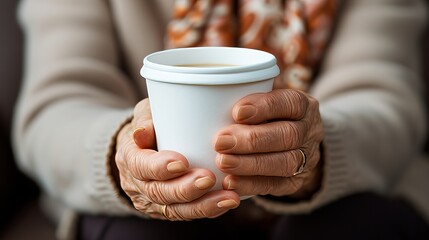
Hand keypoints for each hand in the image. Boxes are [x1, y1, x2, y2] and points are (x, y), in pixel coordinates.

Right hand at [113, 99, 239, 219]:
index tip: (183, 162)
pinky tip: (228, 202)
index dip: (160, 167)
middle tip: (209, 178)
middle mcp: (137, 184)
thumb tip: (142, 133)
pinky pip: (188, 214)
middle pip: (159, 192)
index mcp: (129, 158)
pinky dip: (209, 209)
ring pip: (176, 210)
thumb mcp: (145, 113)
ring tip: (229, 198)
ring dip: (203, 206)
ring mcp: (152, 201)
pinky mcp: (169, 210)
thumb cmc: (152, 123)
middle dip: (186, 189)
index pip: (140, 167)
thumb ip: (145, 119)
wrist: (146, 147)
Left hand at [214, 89, 323, 198]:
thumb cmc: (267, 115)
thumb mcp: (263, 98)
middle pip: (287, 135)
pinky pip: (276, 185)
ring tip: (222, 162)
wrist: (293, 143)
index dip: (265, 107)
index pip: (290, 103)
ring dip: (250, 164)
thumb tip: (208, 96)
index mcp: (303, 105)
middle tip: (220, 142)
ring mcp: (307, 158)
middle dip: (252, 139)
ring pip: (284, 163)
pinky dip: (251, 184)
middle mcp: (310, 131)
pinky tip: (230, 182)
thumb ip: (244, 95)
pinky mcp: (296, 181)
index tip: (236, 112)